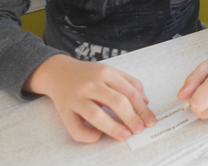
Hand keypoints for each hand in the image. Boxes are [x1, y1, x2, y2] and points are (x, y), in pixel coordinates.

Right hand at [24, 54, 155, 142]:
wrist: (58, 72)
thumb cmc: (88, 75)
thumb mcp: (110, 71)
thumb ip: (129, 83)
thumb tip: (145, 102)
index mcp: (106, 73)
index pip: (130, 92)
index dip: (142, 109)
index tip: (149, 121)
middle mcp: (91, 84)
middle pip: (117, 102)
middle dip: (132, 119)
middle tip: (139, 130)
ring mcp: (77, 98)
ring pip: (97, 116)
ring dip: (114, 128)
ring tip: (125, 136)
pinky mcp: (64, 112)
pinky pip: (77, 129)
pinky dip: (90, 136)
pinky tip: (98, 135)